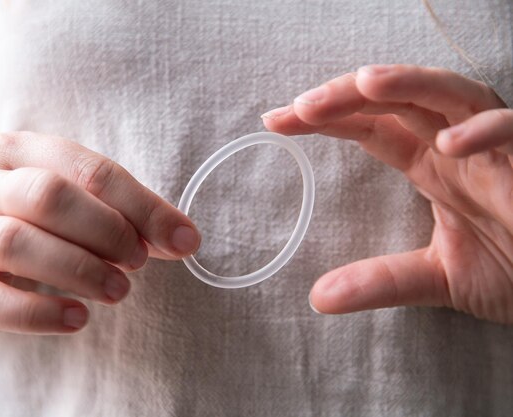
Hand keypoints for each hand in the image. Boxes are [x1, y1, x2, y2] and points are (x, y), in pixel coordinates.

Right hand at [0, 132, 200, 333]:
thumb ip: (128, 214)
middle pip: (44, 197)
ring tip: (119, 291)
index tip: (182, 239)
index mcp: (16, 151)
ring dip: (77, 269)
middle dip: (104, 230)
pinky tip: (78, 318)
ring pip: (12, 243)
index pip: (86, 169)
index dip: (140, 205)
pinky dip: (37, 313)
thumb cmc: (38, 223)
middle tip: (140, 262)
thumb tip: (183, 238)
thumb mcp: (79, 204)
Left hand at [262, 64, 512, 322]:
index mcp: (431, 164)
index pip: (370, 127)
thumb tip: (319, 298)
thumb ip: (382, 282)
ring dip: (410, 84)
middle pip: (398, 100)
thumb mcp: (438, 279)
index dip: (324, 119)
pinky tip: (451, 143)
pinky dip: (487, 131)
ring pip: (451, 94)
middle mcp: (457, 146)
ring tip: (365, 84)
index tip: (274, 121)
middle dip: (349, 95)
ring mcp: (496, 148)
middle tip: (300, 106)